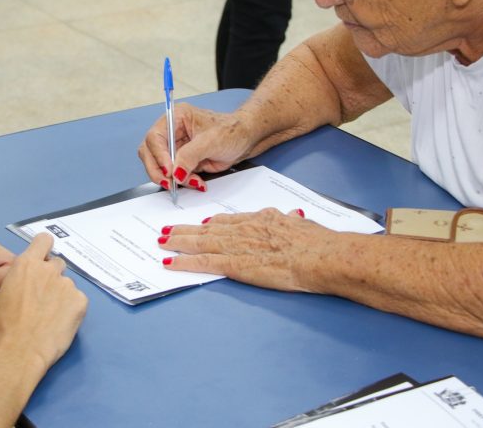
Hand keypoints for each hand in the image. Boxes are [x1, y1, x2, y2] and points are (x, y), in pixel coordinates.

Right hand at [0, 234, 87, 370]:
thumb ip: (11, 283)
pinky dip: (71, 308)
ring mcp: (67, 285)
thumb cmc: (2, 328)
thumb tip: (15, 284)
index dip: (44, 248)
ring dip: (60, 294)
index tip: (43, 257)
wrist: (19, 352)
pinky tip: (59, 322)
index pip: (44, 240)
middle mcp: (49, 270)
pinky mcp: (80, 301)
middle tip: (43, 296)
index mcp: (26, 265)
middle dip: (51, 275)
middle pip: (57, 263)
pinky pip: (77, 300)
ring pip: (67, 284)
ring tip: (50, 315)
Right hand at [138, 103, 254, 191]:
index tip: (169, 170)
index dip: (158, 155)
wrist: (246, 140)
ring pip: (159, 166)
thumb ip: (190, 155)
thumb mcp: (211, 141)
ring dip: (173, 178)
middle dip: (159, 170)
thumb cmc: (233, 131)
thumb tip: (175, 172)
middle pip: (150, 153)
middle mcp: (172, 131)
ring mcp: (176, 147)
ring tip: (192, 181)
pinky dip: (183, 181)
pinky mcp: (182, 161)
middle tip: (171, 182)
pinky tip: (197, 182)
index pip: (155, 137)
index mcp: (176, 117)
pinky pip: (174, 175)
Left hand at [158, 208, 334, 291]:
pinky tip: (171, 262)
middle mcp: (244, 230)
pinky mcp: (235, 264)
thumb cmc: (317, 243)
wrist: (320, 255)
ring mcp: (237, 246)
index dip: (212, 223)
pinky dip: (184, 262)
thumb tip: (295, 216)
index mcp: (261, 219)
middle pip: (208, 229)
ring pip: (200, 242)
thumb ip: (294, 221)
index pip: (230, 220)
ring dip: (178, 242)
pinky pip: (203, 262)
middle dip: (186, 230)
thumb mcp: (303, 224)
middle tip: (169, 230)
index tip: (202, 224)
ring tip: (162, 241)